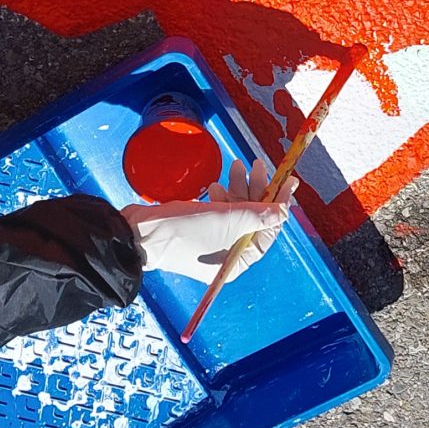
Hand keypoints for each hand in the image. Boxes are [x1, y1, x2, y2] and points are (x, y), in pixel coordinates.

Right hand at [120, 167, 294, 285]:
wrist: (140, 232)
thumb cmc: (183, 231)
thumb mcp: (227, 220)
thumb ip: (258, 215)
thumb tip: (283, 213)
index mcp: (238, 262)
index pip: (268, 231)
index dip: (279, 204)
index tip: (288, 181)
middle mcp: (228, 257)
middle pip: (253, 219)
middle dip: (256, 190)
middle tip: (258, 165)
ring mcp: (212, 244)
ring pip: (236, 212)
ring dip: (238, 188)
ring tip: (236, 167)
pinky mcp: (198, 231)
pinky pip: (219, 212)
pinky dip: (221, 197)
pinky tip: (216, 186)